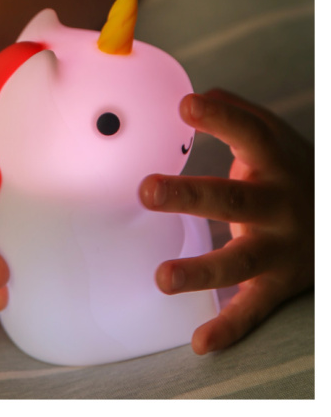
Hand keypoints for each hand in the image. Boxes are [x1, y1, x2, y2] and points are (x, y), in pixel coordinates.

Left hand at [139, 89, 313, 353]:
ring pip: (241, 260)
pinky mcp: (281, 284)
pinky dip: (230, 326)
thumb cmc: (293, 174)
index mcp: (277, 163)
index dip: (222, 119)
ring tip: (163, 277)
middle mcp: (281, 205)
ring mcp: (282, 249)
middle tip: (147, 190)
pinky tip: (201, 343)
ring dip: (203, 270)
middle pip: (234, 199)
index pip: (250, 134)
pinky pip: (254, 308)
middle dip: (191, 196)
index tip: (186, 107)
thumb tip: (197, 97)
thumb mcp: (277, 140)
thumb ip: (240, 116)